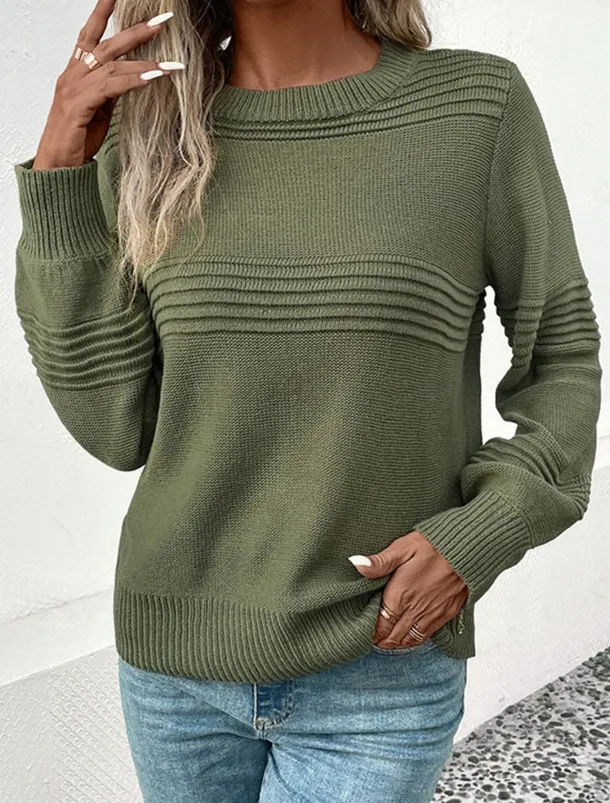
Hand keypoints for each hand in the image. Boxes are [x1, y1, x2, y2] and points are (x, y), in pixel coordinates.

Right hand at [33, 0, 177, 169]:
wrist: (59, 165)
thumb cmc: (78, 138)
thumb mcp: (100, 109)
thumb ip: (112, 90)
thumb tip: (132, 77)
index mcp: (76, 72)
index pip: (90, 34)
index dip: (103, 12)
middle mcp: (73, 75)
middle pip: (107, 44)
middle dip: (137, 30)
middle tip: (163, 21)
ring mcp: (74, 89)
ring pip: (113, 66)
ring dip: (146, 63)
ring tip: (173, 65)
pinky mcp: (79, 106)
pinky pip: (110, 88)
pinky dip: (133, 82)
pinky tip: (152, 79)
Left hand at [348, 530, 468, 648]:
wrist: (469, 549)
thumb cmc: (434, 544)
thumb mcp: (402, 547)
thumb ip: (379, 561)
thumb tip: (355, 563)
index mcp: (400, 595)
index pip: (381, 624)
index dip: (371, 632)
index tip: (362, 632)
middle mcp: (415, 609)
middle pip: (393, 636)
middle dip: (381, 640)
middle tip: (372, 641)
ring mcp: (432, 614)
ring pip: (410, 639)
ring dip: (397, 643)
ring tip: (387, 642)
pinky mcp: (447, 613)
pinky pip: (427, 635)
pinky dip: (415, 640)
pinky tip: (410, 637)